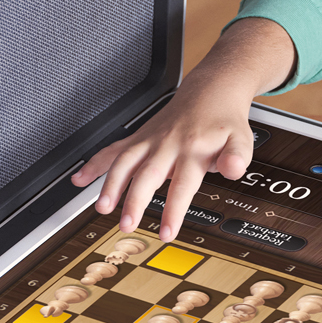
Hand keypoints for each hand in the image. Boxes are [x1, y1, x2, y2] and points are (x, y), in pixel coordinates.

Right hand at [72, 18, 295, 240]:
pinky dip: (94, 163)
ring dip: (110, 183)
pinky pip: (113, 149)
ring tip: (101, 207)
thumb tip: (234, 169)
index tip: (166, 233)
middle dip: (133, 199)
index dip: (172, 211)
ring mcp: (150, 140)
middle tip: (126, 224)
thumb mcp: (242, 138)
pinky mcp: (140, 138)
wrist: (211, 90)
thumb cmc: (224, 120)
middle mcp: (168, 144)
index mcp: (193, 149)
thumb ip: (238, 156)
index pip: (182, 186)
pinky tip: (79, 179)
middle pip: (146, 174)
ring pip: (124, 160)